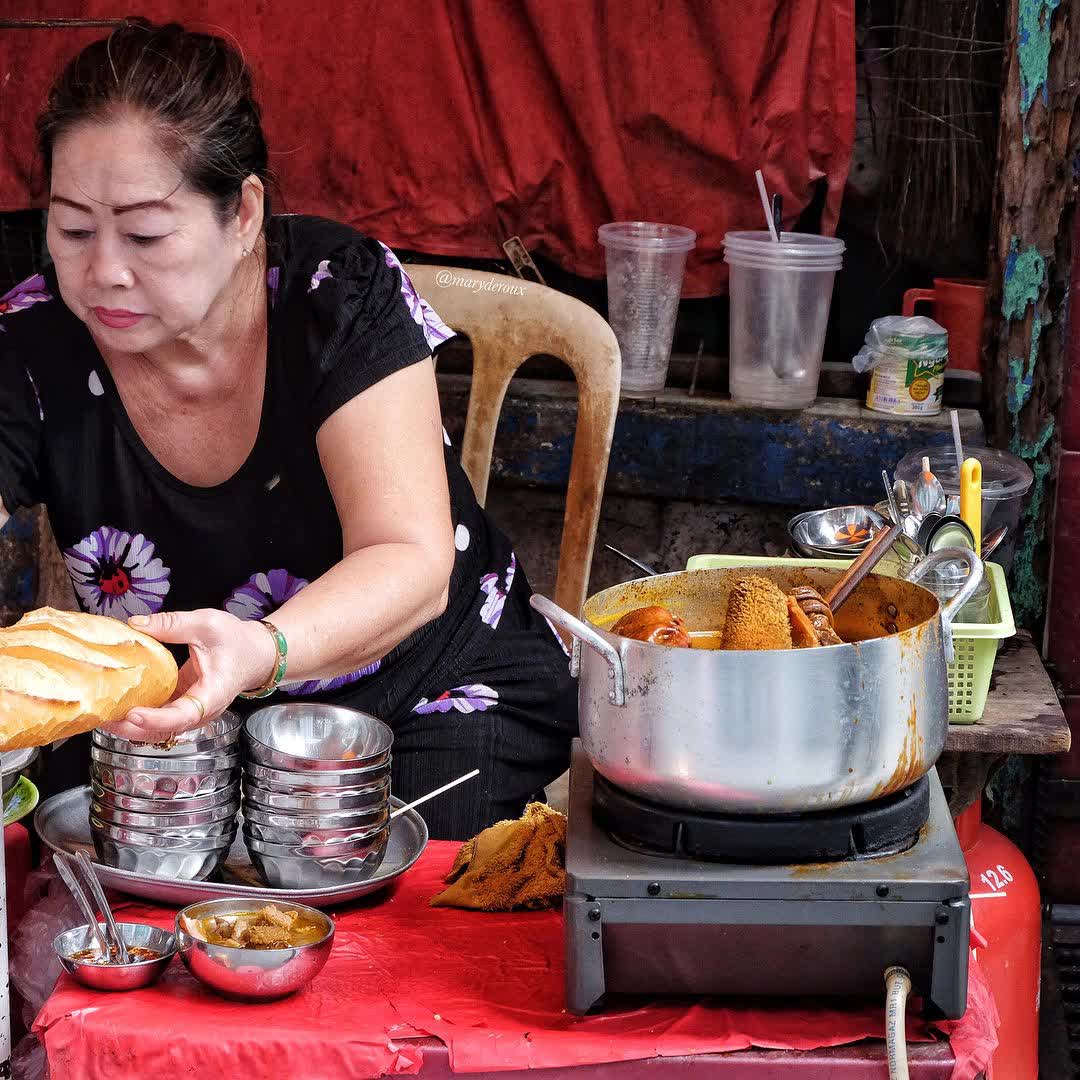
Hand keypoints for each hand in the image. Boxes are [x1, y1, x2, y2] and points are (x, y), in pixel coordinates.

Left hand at [100, 609, 277, 742]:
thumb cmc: (237, 641)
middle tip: (102, 716)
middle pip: (165, 731)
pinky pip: (158, 719)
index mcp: (212, 694)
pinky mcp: (182, 708)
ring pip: (159, 730)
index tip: (132, 713)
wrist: (256, 654)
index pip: (184, 716)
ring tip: (101, 713)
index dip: (156, 719)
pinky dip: (137, 716)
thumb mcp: (207, 624)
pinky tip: (116, 705)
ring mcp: (191, 712)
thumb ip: (172, 624)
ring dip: (130, 726)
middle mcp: (201, 711)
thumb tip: (135, 623)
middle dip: (132, 728)